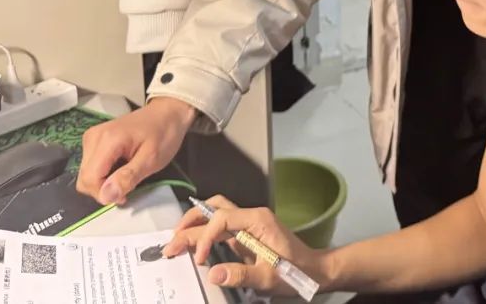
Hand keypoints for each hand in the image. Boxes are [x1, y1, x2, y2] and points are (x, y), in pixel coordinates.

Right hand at [77, 97, 196, 205]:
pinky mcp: (94, 140)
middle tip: (129, 184)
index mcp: (107, 140)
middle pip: (84, 178)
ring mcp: (92, 137)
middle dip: (104, 189)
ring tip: (127, 174)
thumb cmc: (164, 133)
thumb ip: (128, 178)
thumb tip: (106, 196)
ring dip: (104, 182)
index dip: (104, 194)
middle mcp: (93, 137)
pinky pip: (91, 167)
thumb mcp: (152, 159)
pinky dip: (104, 173)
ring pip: (86, 175)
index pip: (89, 179)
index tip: (125, 195)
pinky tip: (121, 167)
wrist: (168, 112)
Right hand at [164, 196, 329, 294]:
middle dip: (190, 224)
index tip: (198, 259)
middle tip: (171, 243)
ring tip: (176, 238)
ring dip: (195, 223)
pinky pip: (221, 227)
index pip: (222, 218)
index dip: (205, 237)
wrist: (313, 270)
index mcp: (258, 220)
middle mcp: (252, 217)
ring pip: (216, 213)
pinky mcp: (246, 235)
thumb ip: (241, 274)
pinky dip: (204, 233)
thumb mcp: (269, 276)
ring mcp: (248, 225)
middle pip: (215, 209)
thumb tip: (213, 273)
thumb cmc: (296, 270)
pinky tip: (192, 243)